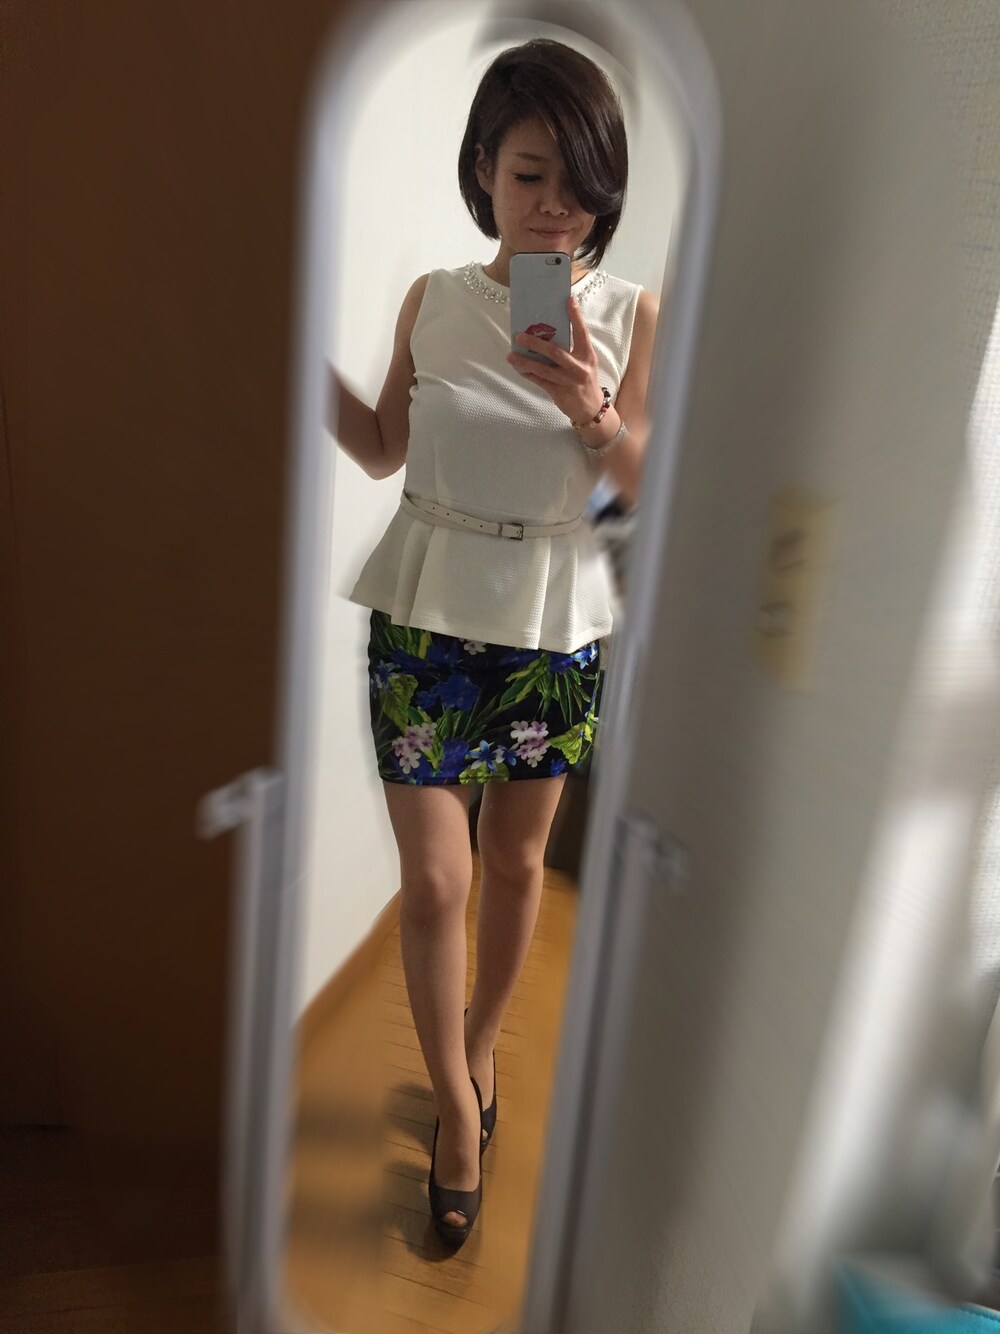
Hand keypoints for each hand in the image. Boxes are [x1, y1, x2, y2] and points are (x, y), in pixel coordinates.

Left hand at [507, 295, 604, 424]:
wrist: (590, 408)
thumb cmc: (585, 378)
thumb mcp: (585, 361)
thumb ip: (573, 347)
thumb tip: (550, 329)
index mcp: (587, 355)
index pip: (582, 332)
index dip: (575, 316)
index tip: (568, 300)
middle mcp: (578, 367)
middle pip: (555, 352)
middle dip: (536, 343)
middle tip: (520, 336)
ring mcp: (567, 381)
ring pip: (543, 370)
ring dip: (525, 361)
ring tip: (511, 355)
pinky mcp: (558, 393)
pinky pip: (539, 382)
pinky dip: (527, 374)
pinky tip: (517, 367)